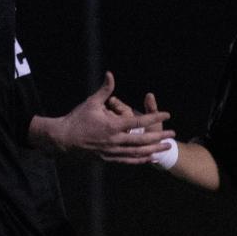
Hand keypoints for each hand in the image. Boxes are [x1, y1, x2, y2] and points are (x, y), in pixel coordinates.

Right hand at [47, 73, 174, 160]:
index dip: (154, 118)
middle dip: (159, 137)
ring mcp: (112, 152)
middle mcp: (114, 141)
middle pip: (142, 141)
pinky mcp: (108, 159)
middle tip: (173, 134)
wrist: (63, 140)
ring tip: (166, 147)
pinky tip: (150, 158)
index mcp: (112, 126)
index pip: (139, 122)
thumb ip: (104, 90)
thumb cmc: (77, 119)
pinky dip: (140, 160)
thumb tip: (110, 74)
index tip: (167, 114)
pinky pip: (128, 161)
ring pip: (137, 153)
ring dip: (153, 150)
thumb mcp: (91, 103)